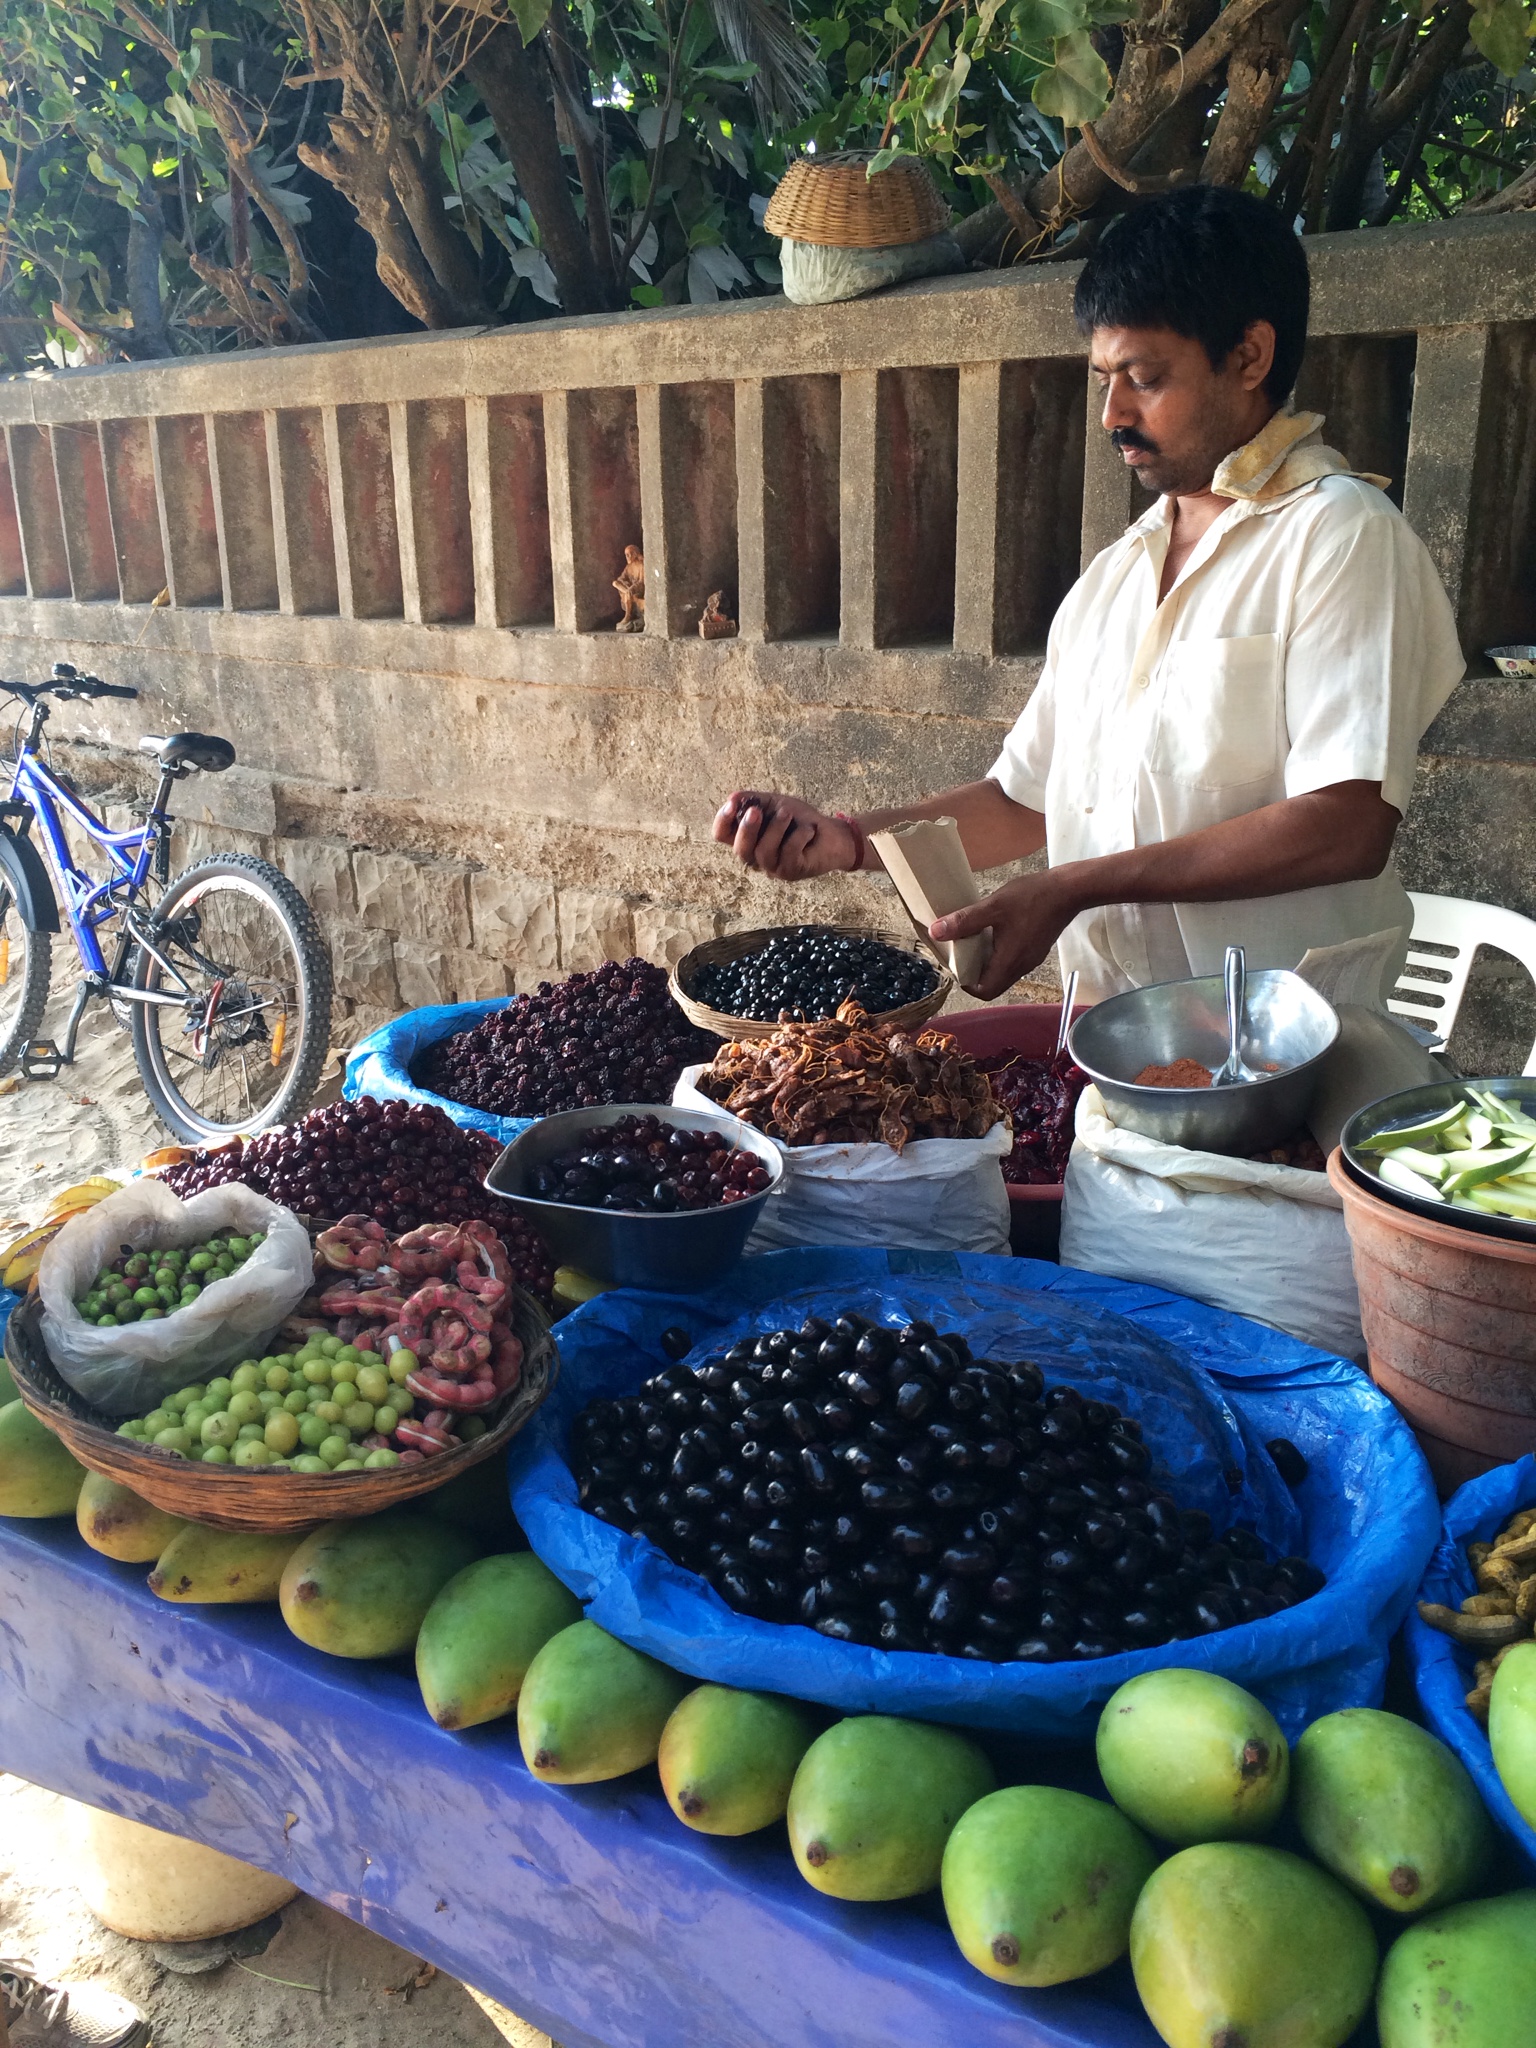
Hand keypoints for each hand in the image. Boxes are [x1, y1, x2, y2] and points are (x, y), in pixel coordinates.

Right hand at [712, 790, 858, 880]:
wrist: (832, 834)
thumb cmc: (799, 820)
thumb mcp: (775, 804)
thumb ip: (754, 801)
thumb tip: (732, 798)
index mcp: (748, 839)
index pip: (721, 835)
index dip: (722, 821)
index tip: (732, 804)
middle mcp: (756, 857)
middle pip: (740, 850)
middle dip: (746, 829)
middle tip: (756, 811)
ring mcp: (774, 867)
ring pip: (764, 852)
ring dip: (775, 828)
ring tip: (787, 813)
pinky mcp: (792, 871)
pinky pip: (788, 853)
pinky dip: (798, 836)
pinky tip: (809, 830)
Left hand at [930, 871, 1081, 1000]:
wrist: (1069, 890)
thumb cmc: (1032, 898)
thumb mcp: (993, 906)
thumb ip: (964, 921)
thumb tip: (936, 932)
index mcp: (1010, 962)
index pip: (985, 991)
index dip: (966, 984)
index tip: (955, 965)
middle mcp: (1022, 966)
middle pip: (993, 984)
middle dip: (974, 973)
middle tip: (960, 952)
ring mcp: (1031, 959)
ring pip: (1003, 972)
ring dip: (986, 962)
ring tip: (973, 940)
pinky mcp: (1036, 949)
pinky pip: (1013, 960)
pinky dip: (999, 953)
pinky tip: (993, 932)